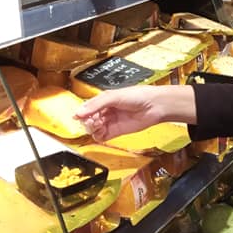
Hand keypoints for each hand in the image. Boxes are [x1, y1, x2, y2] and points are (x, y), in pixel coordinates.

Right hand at [74, 85, 195, 141]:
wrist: (154, 106)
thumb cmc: (138, 96)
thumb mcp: (114, 96)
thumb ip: (96, 104)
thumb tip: (79, 112)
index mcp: (105, 100)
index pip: (87, 107)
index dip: (82, 112)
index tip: (78, 116)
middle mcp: (107, 111)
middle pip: (89, 119)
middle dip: (87, 120)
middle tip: (91, 120)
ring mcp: (111, 121)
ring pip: (94, 128)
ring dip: (92, 128)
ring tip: (96, 125)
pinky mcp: (116, 132)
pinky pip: (102, 136)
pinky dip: (98, 136)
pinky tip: (100, 131)